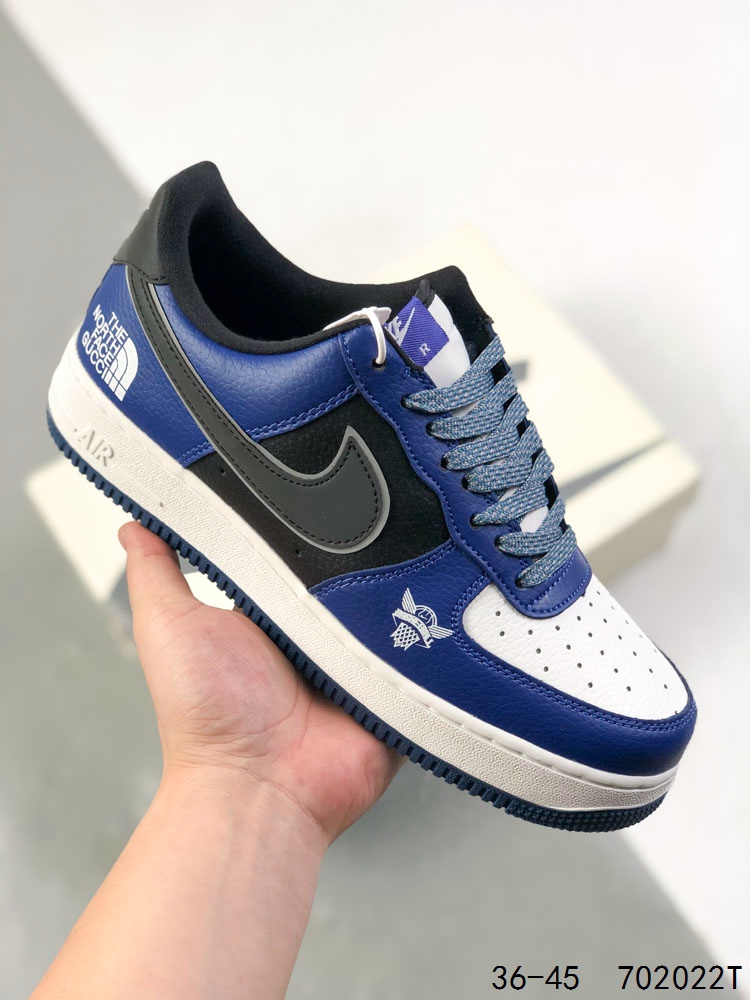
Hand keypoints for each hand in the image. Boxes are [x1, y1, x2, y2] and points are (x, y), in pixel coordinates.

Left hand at [119, 521, 402, 842]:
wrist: (259, 789)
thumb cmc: (207, 719)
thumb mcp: (170, 627)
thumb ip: (157, 572)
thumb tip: (136, 525)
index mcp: (271, 613)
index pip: (296, 553)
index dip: (304, 525)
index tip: (317, 487)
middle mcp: (315, 635)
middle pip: (349, 575)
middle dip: (358, 553)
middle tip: (368, 523)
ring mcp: (357, 662)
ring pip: (389, 605)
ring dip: (392, 591)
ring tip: (395, 567)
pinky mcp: (393, 689)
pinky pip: (423, 651)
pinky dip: (425, 635)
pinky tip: (428, 610)